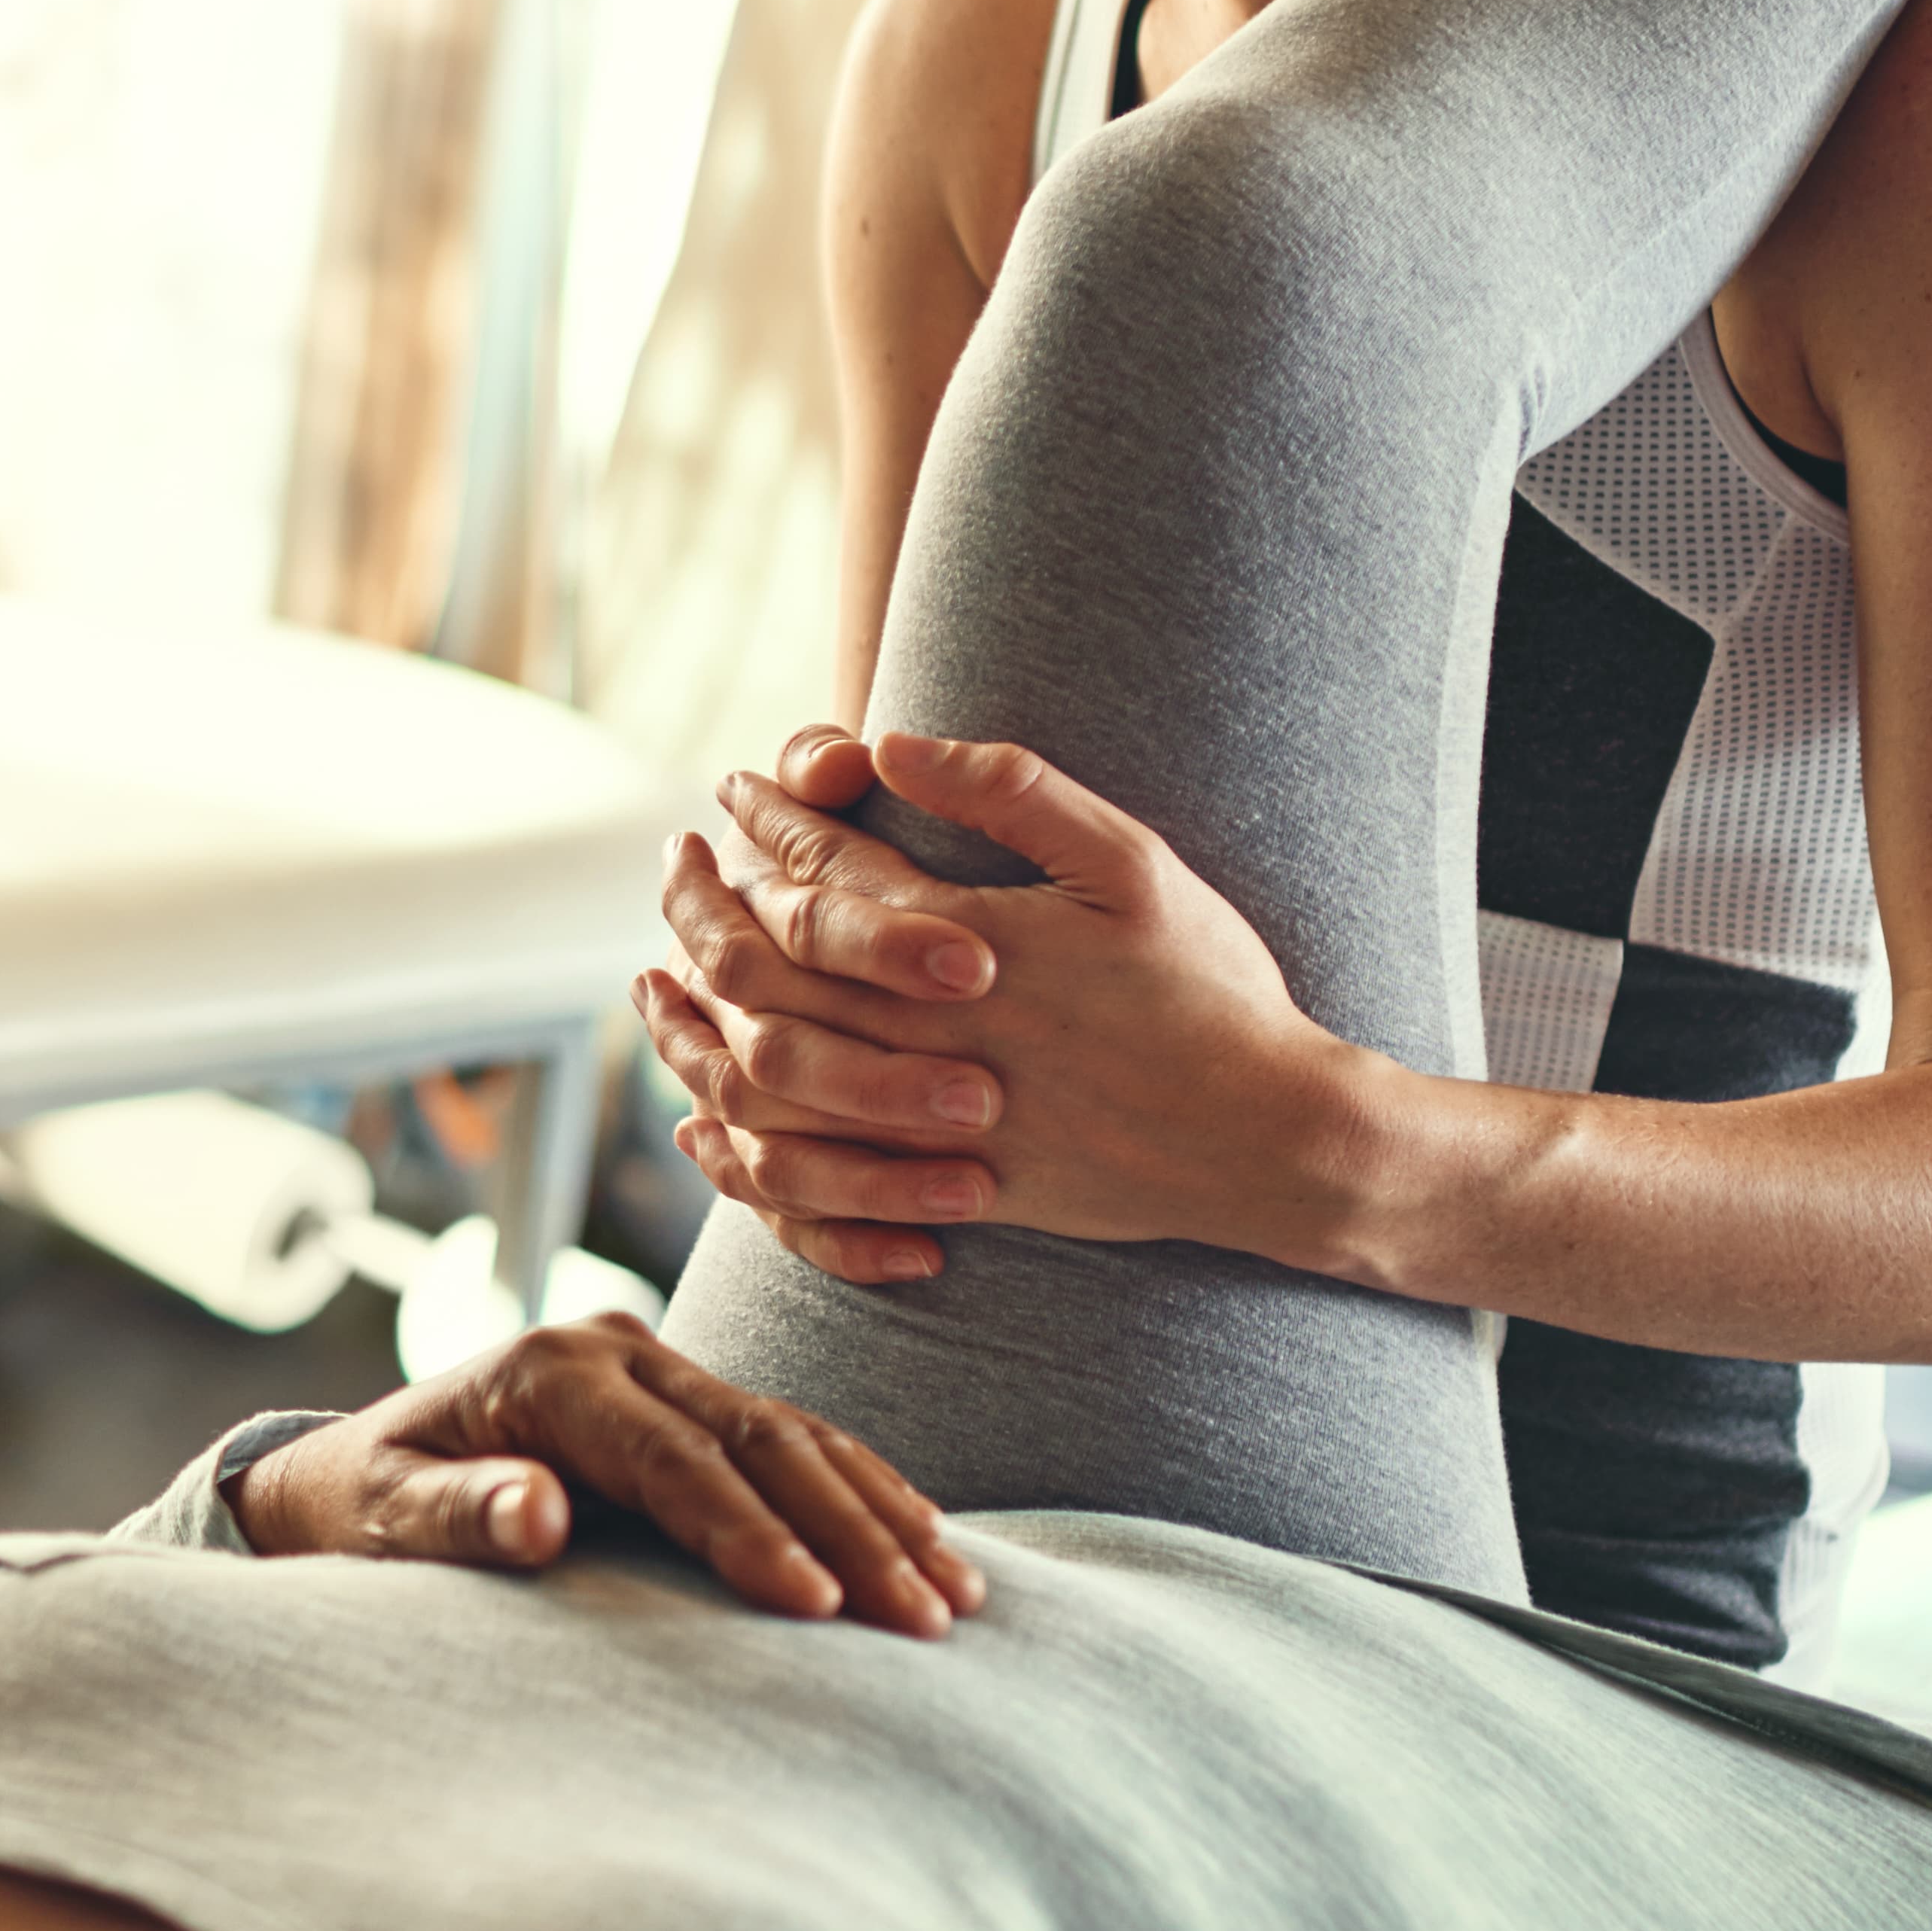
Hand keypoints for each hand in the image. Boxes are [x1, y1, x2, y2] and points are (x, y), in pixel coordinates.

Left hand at [233, 1312, 984, 1634]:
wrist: (350, 1471)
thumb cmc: (362, 1507)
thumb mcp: (381, 1517)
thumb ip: (456, 1518)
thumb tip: (537, 1511)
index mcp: (549, 1372)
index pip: (672, 1459)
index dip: (748, 1532)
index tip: (816, 1607)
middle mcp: (616, 1350)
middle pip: (757, 1440)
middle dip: (849, 1530)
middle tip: (926, 1616)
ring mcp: (657, 1365)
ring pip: (794, 1434)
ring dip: (880, 1513)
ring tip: (955, 1594)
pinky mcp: (684, 1396)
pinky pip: (793, 1440)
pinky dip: (864, 1492)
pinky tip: (927, 1546)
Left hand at [641, 725, 1365, 1273]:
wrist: (1269, 1140)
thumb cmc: (1210, 992)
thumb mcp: (1132, 867)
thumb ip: (1017, 794)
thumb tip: (900, 743)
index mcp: (968, 945)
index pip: (823, 871)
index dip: (767, 821)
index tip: (737, 786)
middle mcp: (931, 1036)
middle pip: (766, 966)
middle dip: (704, 903)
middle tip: (677, 860)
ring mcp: (931, 1120)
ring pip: (764, 1073)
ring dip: (698, 1016)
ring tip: (662, 968)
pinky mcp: (944, 1188)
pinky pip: (807, 1178)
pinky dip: (738, 1141)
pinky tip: (703, 1108)